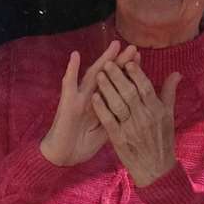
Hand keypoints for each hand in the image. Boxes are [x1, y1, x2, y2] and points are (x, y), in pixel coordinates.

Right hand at [39, 40, 135, 166]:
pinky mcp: (68, 103)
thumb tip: (135, 108)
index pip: (117, 83)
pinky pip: (69, 84)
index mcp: (102, 103)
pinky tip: (75, 56)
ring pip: (93, 75)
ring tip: (114, 45)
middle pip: (109, 76)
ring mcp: (79, 98)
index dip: (128, 71)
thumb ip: (118, 116)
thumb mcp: (107, 129)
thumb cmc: (83, 143)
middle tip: (134, 47)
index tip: (140, 58)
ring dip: (103, 60)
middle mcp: (91, 96)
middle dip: (121, 61)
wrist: (64, 158)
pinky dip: (72, 70)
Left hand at [90, 57, 183, 187]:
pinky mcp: (120, 139)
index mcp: (158, 110)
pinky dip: (101, 108)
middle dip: (118, 77)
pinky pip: (109, 120)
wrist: (156, 169)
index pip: (146, 87)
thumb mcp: (169, 116)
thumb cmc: (163, 140)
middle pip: (130, 92)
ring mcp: (131, 128)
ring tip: (99, 75)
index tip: (128, 61)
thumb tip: (176, 73)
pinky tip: (94, 97)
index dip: (137, 73)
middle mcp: (145, 117)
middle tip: (107, 64)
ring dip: (107, 88)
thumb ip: (169, 93)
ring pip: (118, 104)